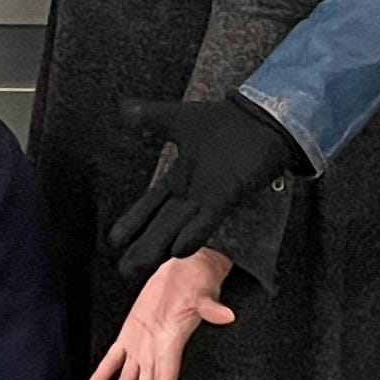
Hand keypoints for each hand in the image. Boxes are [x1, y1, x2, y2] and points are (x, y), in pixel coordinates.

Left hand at [90, 248, 233, 379]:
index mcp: (171, 345)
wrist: (187, 264)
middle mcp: (155, 351)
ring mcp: (142, 344)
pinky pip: (113, 358)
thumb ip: (211, 307)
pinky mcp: (131, 332)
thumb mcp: (204, 291)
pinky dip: (102, 374)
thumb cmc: (198, 278)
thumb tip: (226, 314)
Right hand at [105, 98, 303, 278]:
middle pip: (160, 224)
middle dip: (140, 247)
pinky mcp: (227, 193)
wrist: (265, 121)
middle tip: (123, 270)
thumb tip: (123, 109)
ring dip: (159, 248)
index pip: (149, 205)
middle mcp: (190, 192)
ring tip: (139, 269)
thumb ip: (149, 117)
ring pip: (176, 227)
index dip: (132, 222)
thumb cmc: (227, 122)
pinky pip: (206, 218)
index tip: (113, 240)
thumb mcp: (179, 118)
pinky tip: (178, 250)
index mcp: (179, 178)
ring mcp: (208, 195)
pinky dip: (193, 233)